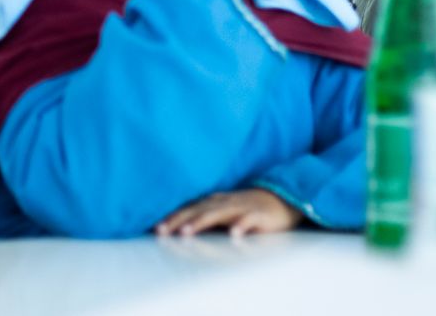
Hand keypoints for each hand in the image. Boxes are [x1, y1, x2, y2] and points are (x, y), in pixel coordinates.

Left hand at [155, 188, 302, 237]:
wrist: (281, 201)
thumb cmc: (246, 210)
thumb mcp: (223, 214)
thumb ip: (204, 220)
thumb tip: (179, 231)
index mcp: (213, 202)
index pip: (188, 209)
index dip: (171, 217)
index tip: (155, 229)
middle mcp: (224, 202)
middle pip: (197, 210)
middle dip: (178, 220)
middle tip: (162, 231)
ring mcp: (241, 207)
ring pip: (218, 214)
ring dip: (201, 222)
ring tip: (186, 232)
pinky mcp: (259, 215)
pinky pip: (249, 220)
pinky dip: (241, 226)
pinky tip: (234, 234)